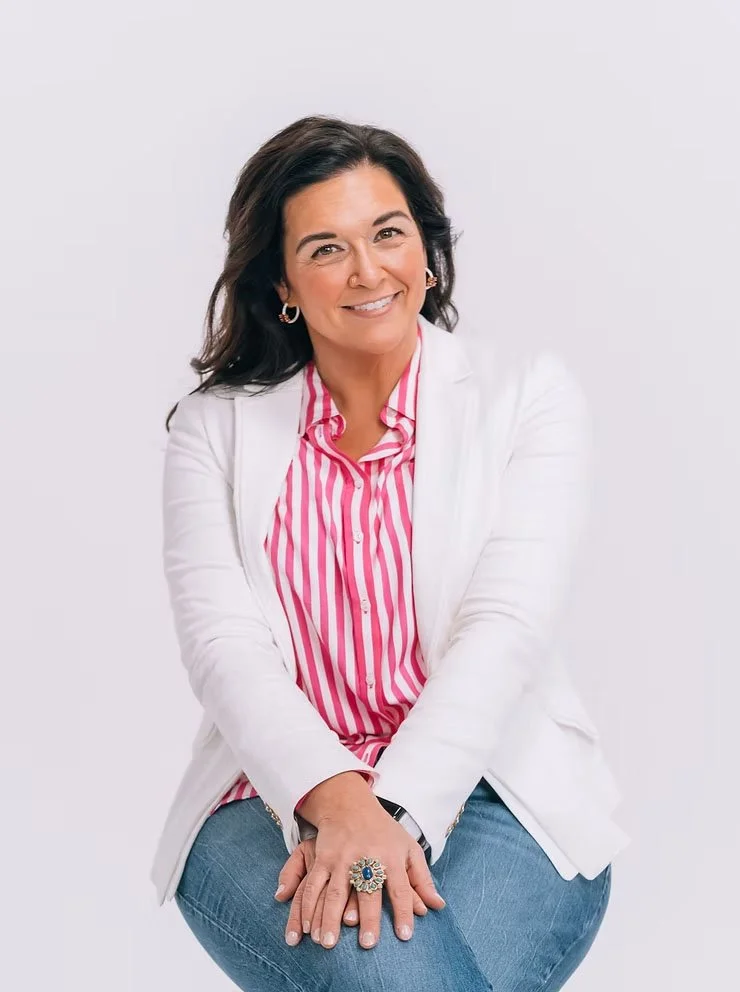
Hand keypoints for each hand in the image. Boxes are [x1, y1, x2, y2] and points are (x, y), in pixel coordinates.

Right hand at [275, 837, 433, 944]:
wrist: (350, 804)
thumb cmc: (384, 831)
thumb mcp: (408, 848)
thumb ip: (422, 878)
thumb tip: (438, 906)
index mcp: (391, 857)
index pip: (400, 889)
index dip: (404, 912)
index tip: (405, 936)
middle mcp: (366, 857)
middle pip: (367, 892)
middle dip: (367, 918)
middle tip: (367, 945)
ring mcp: (341, 859)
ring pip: (335, 892)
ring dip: (329, 919)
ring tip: (328, 944)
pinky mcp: (322, 858)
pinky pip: (314, 886)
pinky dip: (308, 907)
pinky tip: (307, 928)